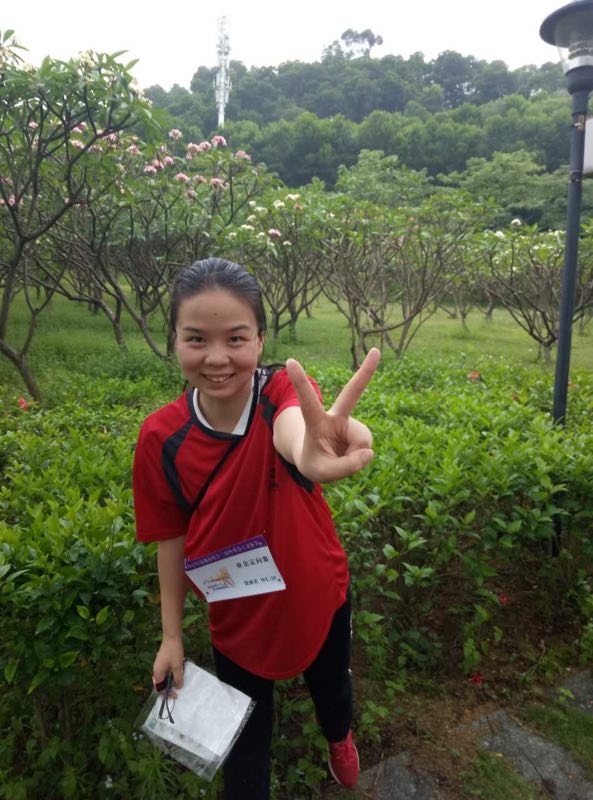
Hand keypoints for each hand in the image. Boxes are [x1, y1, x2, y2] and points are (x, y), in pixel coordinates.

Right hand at [153, 635, 183, 693]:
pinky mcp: (163, 662)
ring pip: (164, 678)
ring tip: (179, 681)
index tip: (176, 694)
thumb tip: (178, 687)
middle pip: (160, 684)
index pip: (159, 689)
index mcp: (157, 673)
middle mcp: (156, 670)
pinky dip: (171, 675)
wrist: (171, 637)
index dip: (167, 694)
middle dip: (168, 688)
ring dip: (170, 681)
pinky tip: (178, 673)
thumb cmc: (173, 651)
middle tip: (178, 689)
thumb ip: (177, 678)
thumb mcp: (177, 666)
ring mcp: (159, 666)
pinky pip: (165, 672)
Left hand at [286, 348, 379, 482]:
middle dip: (365, 373)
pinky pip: (366, 449)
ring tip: (339, 460)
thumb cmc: (314, 462)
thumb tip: (369, 452)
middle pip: (351, 394)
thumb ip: (346, 466)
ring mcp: (349, 424)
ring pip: (362, 442)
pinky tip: (348, 457)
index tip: (290, 361)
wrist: (318, 462)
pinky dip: (360, 458)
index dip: (300, 383)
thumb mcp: (322, 472)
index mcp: (316, 422)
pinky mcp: (359, 433)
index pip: (308, 402)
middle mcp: (335, 418)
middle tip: (376, 351)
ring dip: (354, 458)